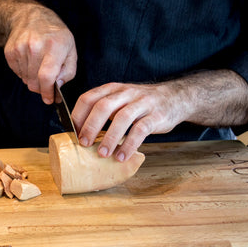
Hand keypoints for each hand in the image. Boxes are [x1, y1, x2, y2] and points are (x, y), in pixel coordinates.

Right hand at [4, 4, 76, 103]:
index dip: (47, 92)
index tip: (49, 99)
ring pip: (26, 80)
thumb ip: (68, 71)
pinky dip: (24, 73)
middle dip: (41, 88)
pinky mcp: (10, 52)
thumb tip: (57, 87)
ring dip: (33, 80)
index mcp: (54, 46)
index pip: (47, 77)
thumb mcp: (70, 49)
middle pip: (35, 82)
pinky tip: (30, 62)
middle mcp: (35, 46)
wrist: (31, 17)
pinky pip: (18, 74)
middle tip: (46, 84)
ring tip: (39, 67)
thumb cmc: (55, 35)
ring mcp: (20, 49)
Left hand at [72, 70, 247, 161]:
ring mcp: (142, 103)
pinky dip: (129, 144)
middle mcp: (125, 93)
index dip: (78, 116)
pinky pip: (141, 130)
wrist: (175, 97)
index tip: (72, 133)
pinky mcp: (156, 116)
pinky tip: (121, 156)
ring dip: (110, 137)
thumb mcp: (119, 100)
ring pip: (122, 118)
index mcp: (112, 89)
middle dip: (90, 126)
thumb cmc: (139, 104)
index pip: (88, 98)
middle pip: (103, 106)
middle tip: (83, 143)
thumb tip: (78, 133)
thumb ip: (102, 110)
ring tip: (102, 154)